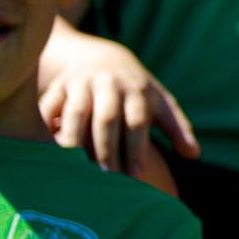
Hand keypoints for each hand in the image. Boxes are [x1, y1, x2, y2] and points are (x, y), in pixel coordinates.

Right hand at [40, 32, 200, 181]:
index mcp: (137, 90)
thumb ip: (177, 128)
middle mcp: (109, 84)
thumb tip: (194, 155)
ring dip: (73, 141)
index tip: (137, 177)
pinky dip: (44, 127)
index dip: (137, 148)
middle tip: (106, 180)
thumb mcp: (159, 103)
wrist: (99, 58)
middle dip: (106, 150)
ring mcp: (81, 84)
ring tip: (72, 169)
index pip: (138, 122)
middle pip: (107, 119)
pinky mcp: (57, 87)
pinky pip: (47, 108)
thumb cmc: (136, 91)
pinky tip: (44, 152)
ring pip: (76, 114)